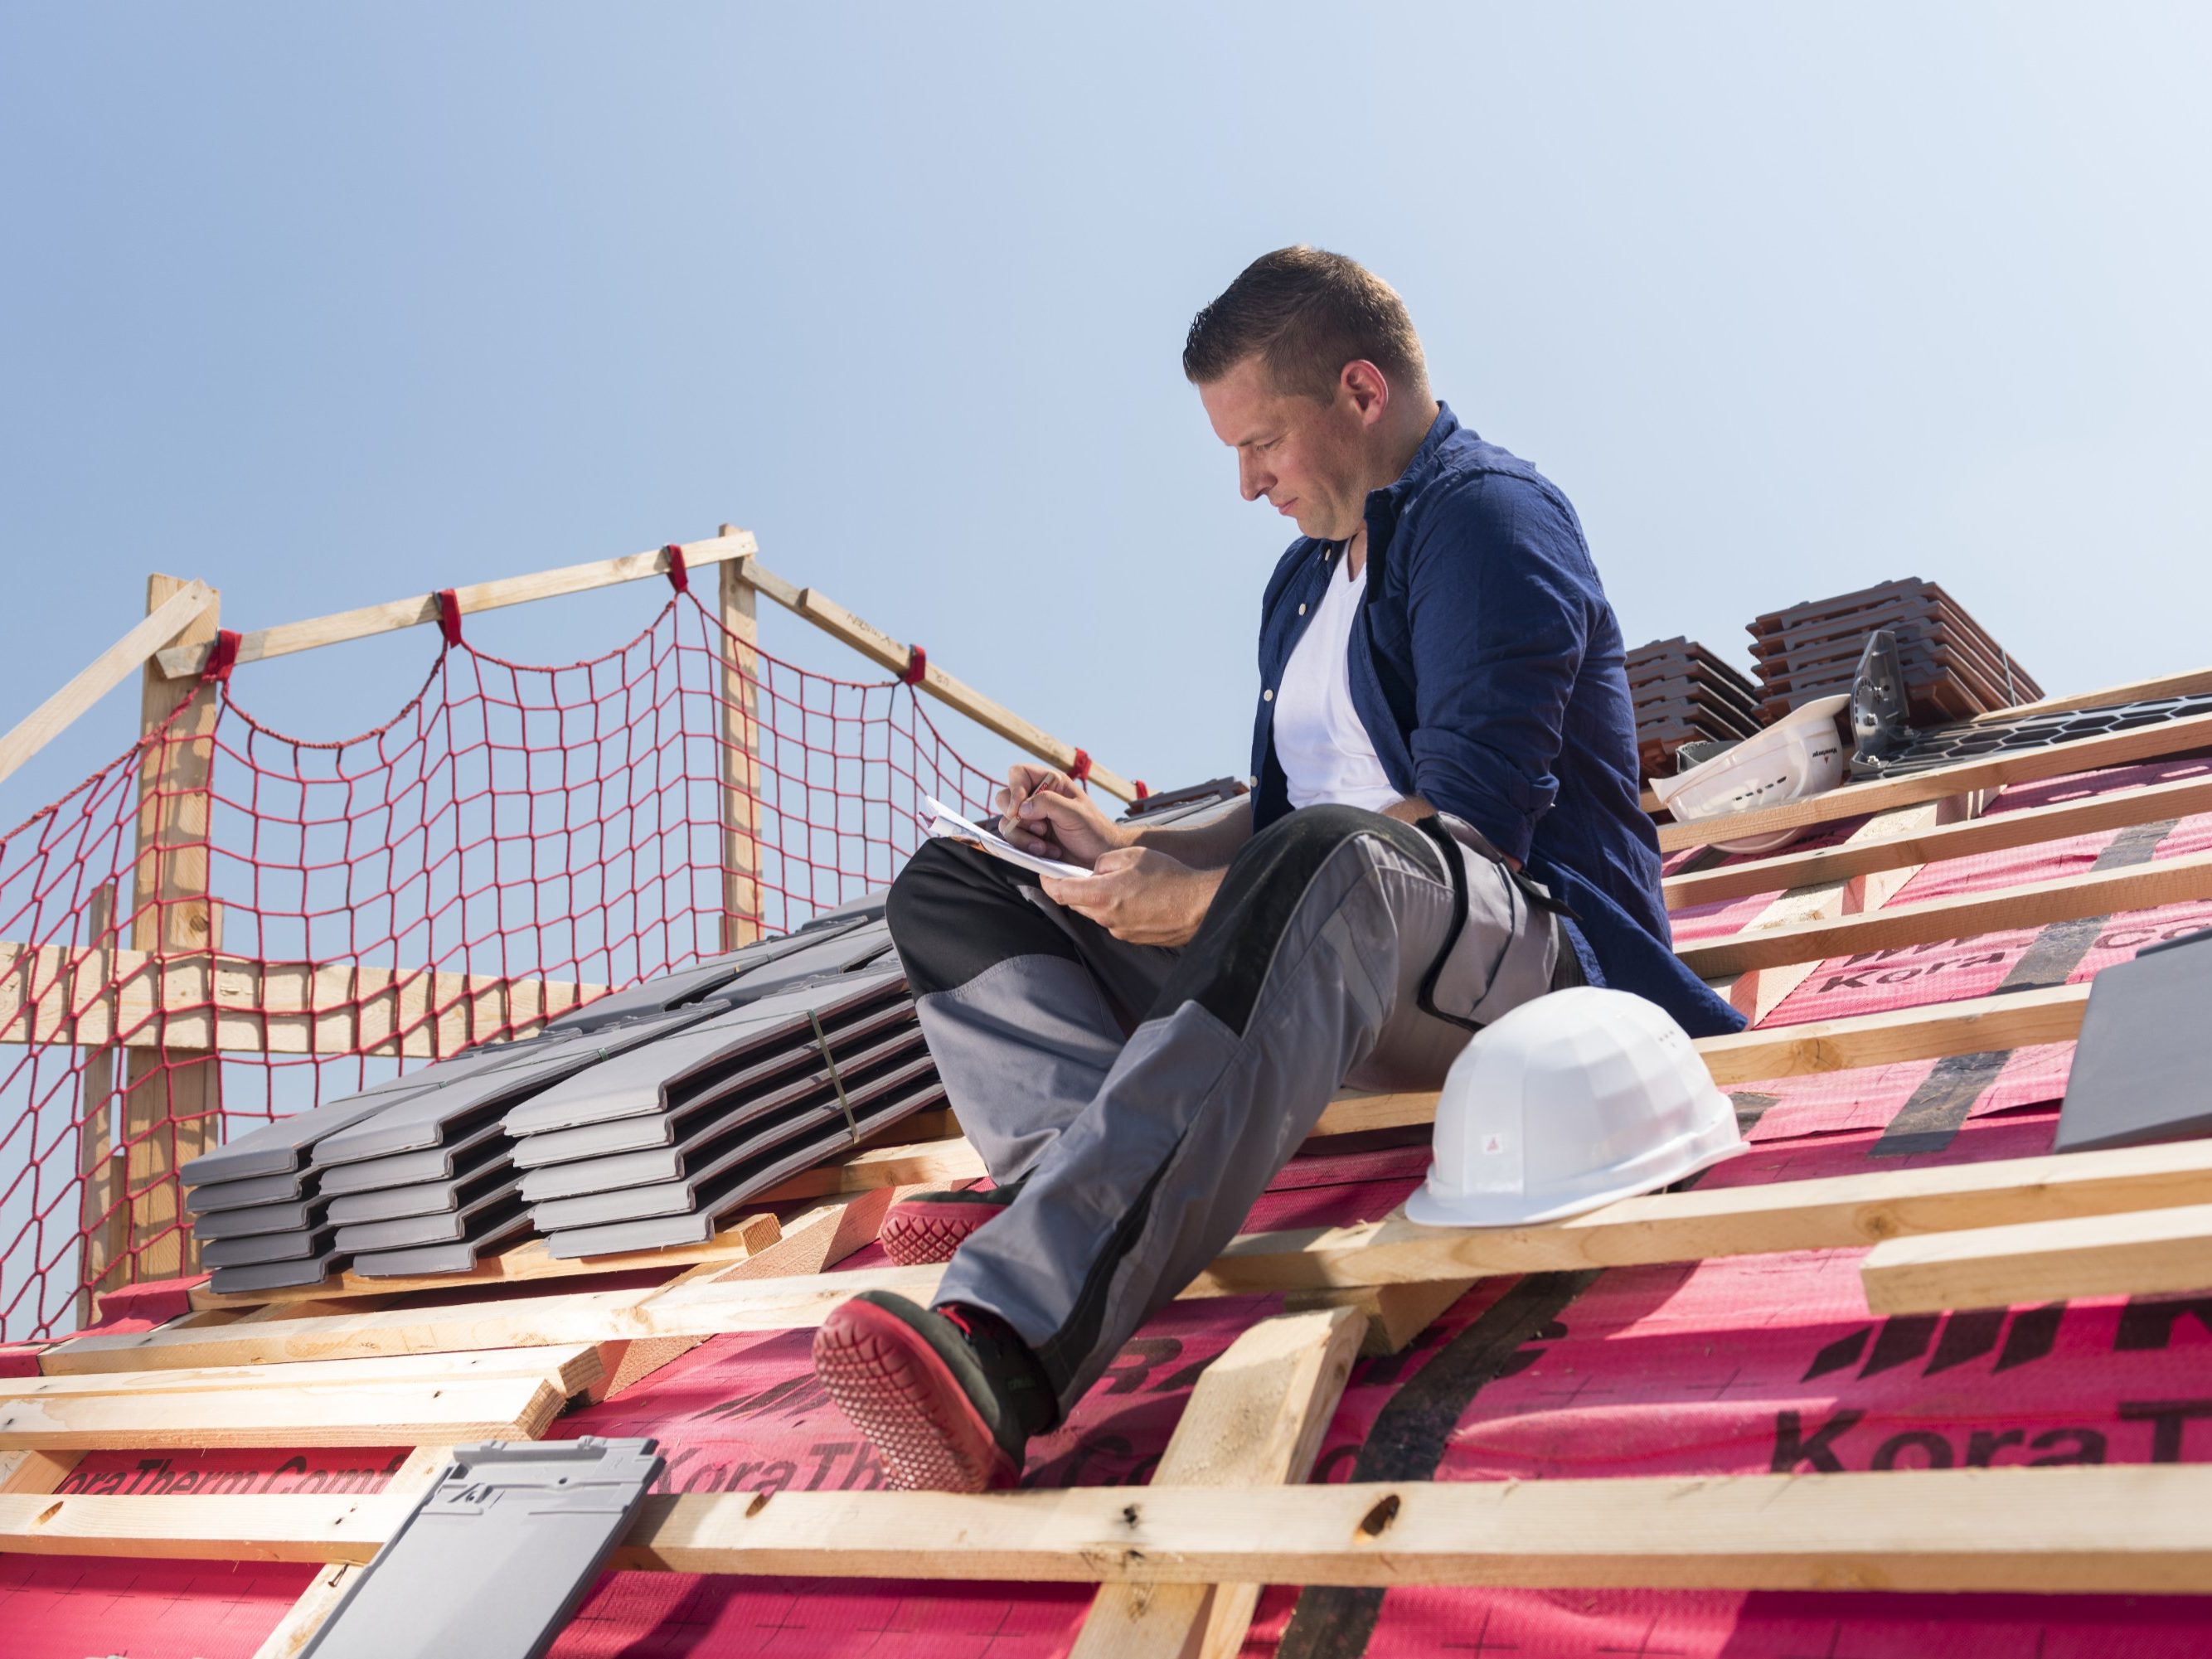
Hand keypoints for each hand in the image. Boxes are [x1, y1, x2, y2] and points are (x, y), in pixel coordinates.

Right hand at [993, 764, 1130, 868]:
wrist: (1099, 858)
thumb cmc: (1094, 831)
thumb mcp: (1075, 813)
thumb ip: (1048, 803)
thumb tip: (1021, 807)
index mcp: (1050, 784)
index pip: (1019, 774)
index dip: (1014, 788)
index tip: (1019, 809)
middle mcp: (1037, 799)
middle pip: (1005, 799)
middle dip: (1016, 817)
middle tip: (1039, 828)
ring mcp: (1031, 820)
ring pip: (1006, 823)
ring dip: (1024, 837)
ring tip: (1046, 845)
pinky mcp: (1028, 839)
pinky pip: (1013, 841)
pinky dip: (1026, 848)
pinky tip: (1047, 852)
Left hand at [1042, 847, 1220, 946]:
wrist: (1200, 905)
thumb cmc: (1170, 877)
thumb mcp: (1132, 855)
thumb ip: (1104, 862)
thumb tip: (1095, 871)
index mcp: (1102, 895)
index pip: (1060, 892)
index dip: (1048, 882)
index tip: (1046, 873)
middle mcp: (1107, 918)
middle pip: (1077, 903)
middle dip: (1078, 888)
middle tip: (1090, 873)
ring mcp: (1120, 931)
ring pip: (1098, 912)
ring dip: (1101, 898)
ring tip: (1126, 883)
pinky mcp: (1133, 937)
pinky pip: (1116, 921)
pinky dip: (1119, 908)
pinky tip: (1139, 897)